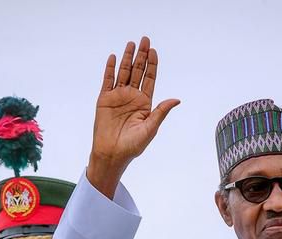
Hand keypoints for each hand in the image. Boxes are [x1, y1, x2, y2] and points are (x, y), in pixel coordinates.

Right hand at [87, 36, 179, 198]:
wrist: (112, 154)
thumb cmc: (132, 146)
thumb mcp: (150, 128)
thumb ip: (161, 112)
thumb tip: (176, 100)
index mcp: (144, 103)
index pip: (150, 79)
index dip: (152, 65)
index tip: (154, 51)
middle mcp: (132, 97)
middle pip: (137, 72)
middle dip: (141, 56)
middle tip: (145, 40)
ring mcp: (118, 97)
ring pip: (123, 73)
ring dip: (127, 58)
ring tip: (131, 44)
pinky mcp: (104, 99)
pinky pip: (108, 81)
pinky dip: (110, 69)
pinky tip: (114, 57)